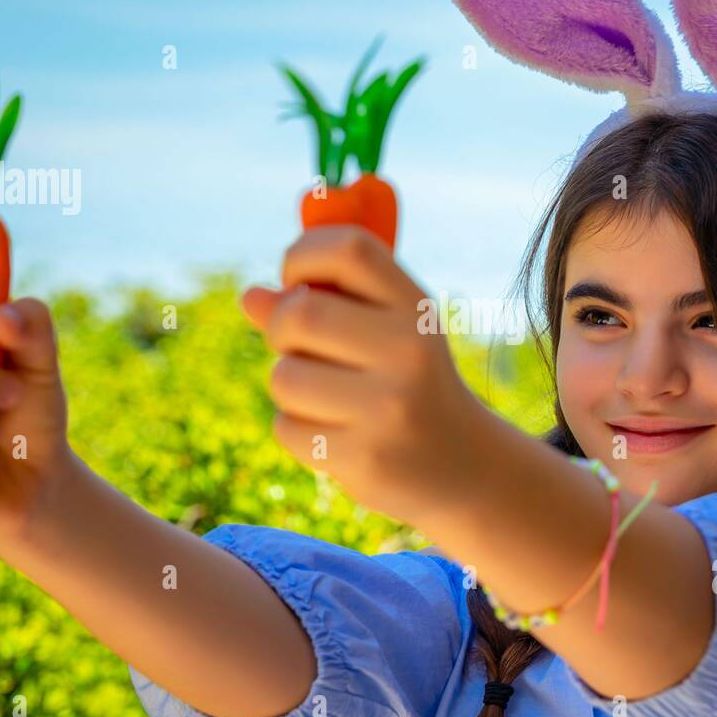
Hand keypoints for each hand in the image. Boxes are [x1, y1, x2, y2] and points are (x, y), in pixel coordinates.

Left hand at [242, 225, 485, 525]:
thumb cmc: (412, 386)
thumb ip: (324, 307)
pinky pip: (288, 428)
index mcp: (416, 310)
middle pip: (299, 316)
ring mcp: (389, 408)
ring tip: (323, 398)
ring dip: (287, 387)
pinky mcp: (366, 459)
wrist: (466, 467)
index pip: (350, 249)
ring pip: (285, 377)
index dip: (303, 255)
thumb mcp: (387, 335)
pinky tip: (335, 435)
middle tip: (295, 346)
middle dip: (279, 330)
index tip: (295, 281)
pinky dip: (296, 430)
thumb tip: (250, 296)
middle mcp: (409, 352)